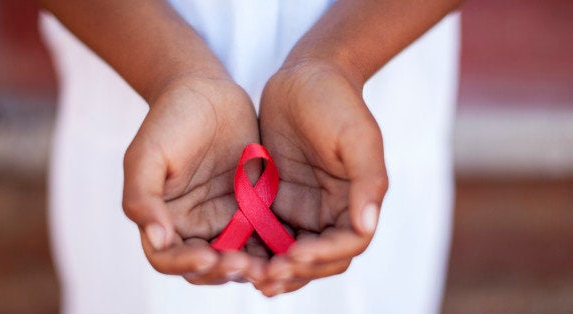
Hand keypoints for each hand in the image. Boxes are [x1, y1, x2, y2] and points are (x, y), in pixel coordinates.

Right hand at [122, 74, 266, 284]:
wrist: (206, 91)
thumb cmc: (169, 119)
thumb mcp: (146, 154)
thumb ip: (142, 197)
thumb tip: (157, 238)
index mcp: (163, 219)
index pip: (169, 258)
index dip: (186, 264)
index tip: (210, 256)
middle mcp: (194, 227)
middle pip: (207, 267)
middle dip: (224, 271)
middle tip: (246, 265)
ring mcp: (226, 219)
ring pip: (239, 258)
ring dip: (253, 267)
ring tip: (270, 264)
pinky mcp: (254, 209)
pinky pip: (265, 237)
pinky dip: (274, 247)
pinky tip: (288, 245)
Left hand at [256, 60, 387, 295]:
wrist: (304, 76)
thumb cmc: (336, 101)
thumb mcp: (357, 135)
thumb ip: (368, 181)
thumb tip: (367, 226)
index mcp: (357, 201)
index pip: (347, 244)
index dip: (323, 256)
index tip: (294, 255)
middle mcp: (332, 212)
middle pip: (320, 259)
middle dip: (296, 271)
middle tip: (266, 276)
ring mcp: (304, 209)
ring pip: (292, 254)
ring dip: (275, 270)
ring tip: (249, 276)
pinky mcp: (276, 202)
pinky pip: (266, 235)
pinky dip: (256, 250)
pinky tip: (235, 255)